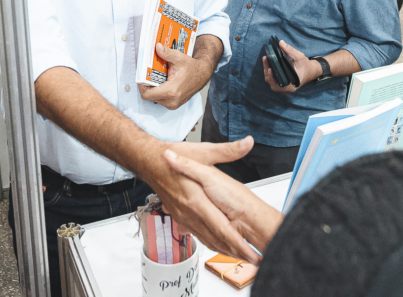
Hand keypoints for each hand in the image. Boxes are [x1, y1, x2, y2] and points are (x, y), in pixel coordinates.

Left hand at [139, 43, 210, 109]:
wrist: (202, 74)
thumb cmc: (191, 67)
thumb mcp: (179, 58)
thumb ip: (167, 53)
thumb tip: (157, 47)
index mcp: (171, 91)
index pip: (147, 94)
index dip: (141, 86)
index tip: (141, 76)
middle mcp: (171, 101)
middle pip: (149, 96)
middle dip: (146, 86)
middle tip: (147, 75)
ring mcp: (173, 104)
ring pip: (154, 98)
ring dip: (152, 89)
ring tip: (154, 77)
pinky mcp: (174, 104)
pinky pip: (160, 99)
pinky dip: (158, 91)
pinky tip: (160, 82)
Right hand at [140, 139, 261, 263]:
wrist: (148, 161)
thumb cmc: (172, 156)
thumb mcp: (203, 152)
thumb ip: (227, 151)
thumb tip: (247, 143)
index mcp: (196, 199)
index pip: (221, 226)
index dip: (237, 241)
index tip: (251, 251)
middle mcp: (189, 211)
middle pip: (215, 238)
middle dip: (235, 251)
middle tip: (254, 260)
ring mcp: (183, 216)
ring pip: (206, 239)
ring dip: (224, 250)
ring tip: (243, 257)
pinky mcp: (180, 216)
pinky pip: (197, 234)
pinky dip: (210, 243)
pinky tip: (220, 247)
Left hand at [262, 40, 320, 92]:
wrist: (310, 70)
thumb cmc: (306, 66)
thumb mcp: (300, 57)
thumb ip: (290, 51)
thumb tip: (281, 43)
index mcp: (291, 86)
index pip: (278, 86)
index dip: (272, 78)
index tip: (269, 69)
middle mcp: (285, 88)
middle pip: (272, 82)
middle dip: (267, 71)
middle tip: (265, 59)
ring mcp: (282, 85)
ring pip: (270, 80)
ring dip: (266, 70)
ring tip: (265, 59)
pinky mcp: (280, 81)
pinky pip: (272, 78)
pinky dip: (269, 70)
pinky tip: (267, 61)